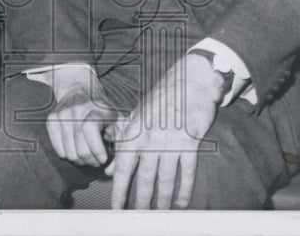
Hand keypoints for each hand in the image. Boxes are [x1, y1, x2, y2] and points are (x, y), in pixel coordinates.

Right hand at [45, 70, 121, 168]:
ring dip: (80, 161)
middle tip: (97, 161)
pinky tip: (76, 149)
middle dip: (91, 161)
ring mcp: (62, 113)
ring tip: (88, 155)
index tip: (103, 159)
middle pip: (80, 148)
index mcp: (98, 109)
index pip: (90, 129)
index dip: (96, 149)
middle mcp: (78, 108)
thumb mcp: (118, 122)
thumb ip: (120, 146)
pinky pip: (58, 151)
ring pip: (69, 153)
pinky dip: (68, 156)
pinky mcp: (51, 119)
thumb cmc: (103, 112)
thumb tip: (110, 171)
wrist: (79, 88)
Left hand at [107, 54, 223, 208]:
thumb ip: (124, 144)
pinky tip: (182, 203)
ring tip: (160, 214)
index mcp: (134, 131)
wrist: (190, 80)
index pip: (122, 167)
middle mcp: (150, 138)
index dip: (119, 191)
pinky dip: (185, 190)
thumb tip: (109, 170)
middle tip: (139, 219)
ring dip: (162, 200)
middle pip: (144, 178)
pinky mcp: (190, 141)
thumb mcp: (137, 117)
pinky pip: (187, 172)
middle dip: (141, 202)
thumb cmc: (162, 100)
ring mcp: (171, 140)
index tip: (117, 209)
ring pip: (165, 179)